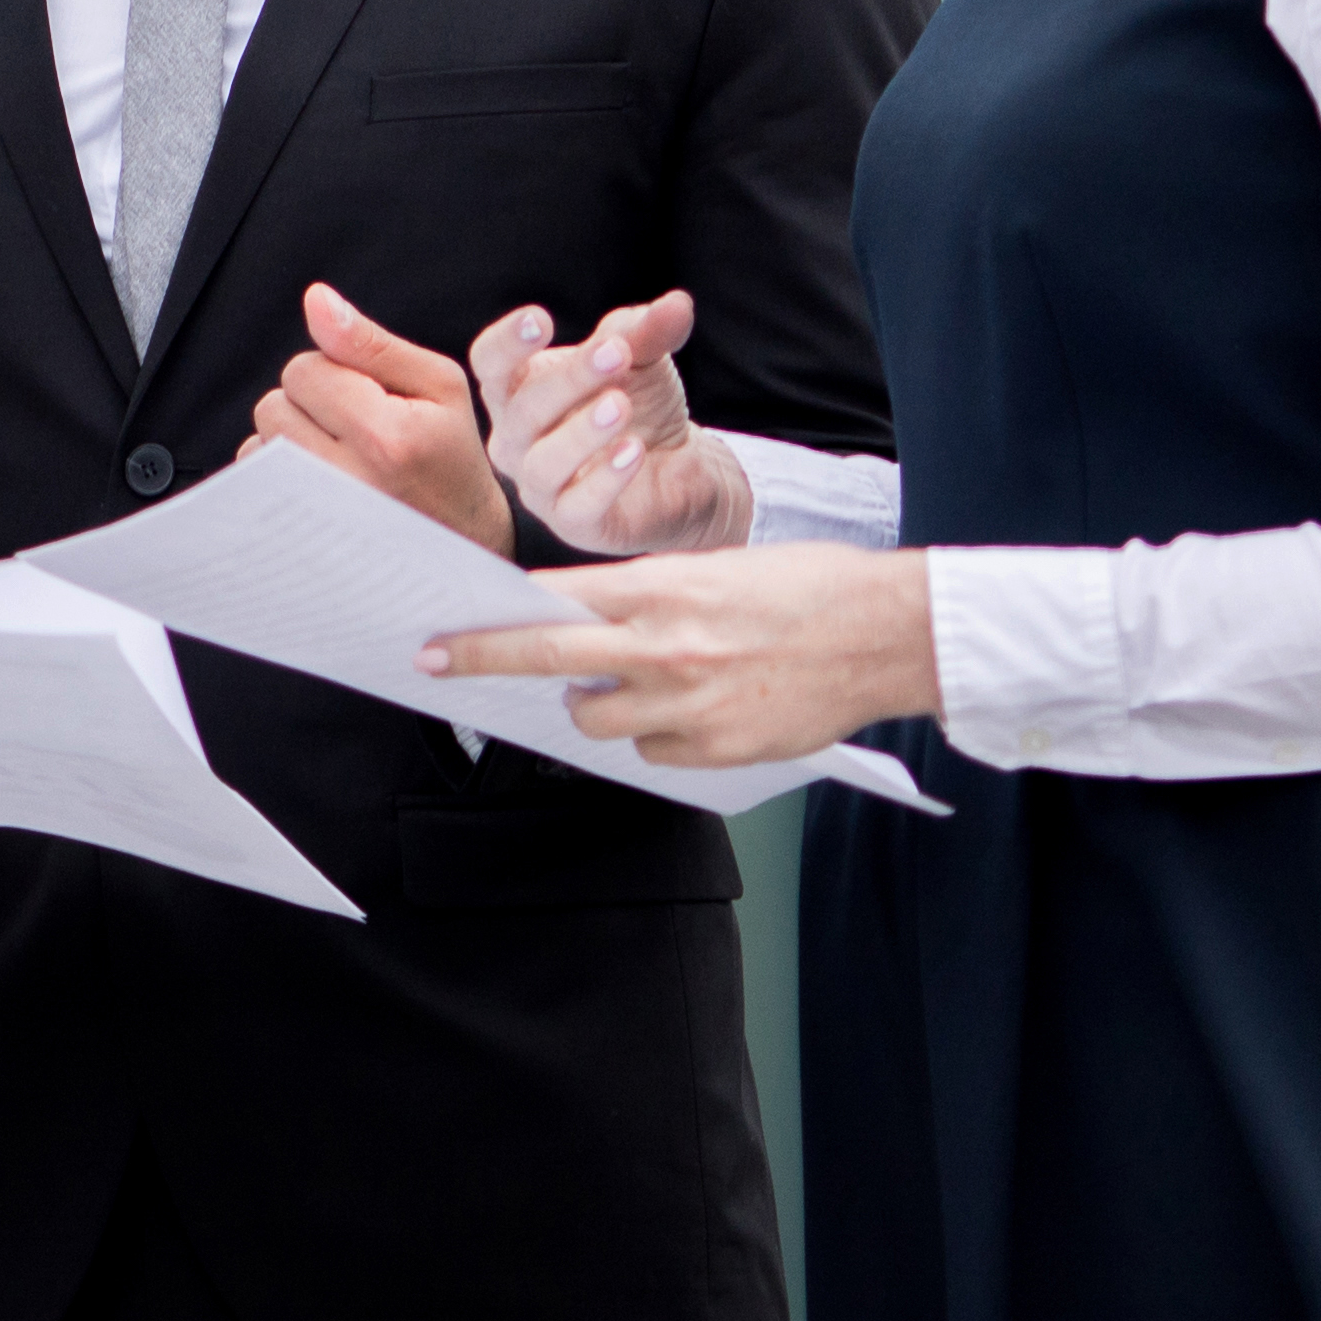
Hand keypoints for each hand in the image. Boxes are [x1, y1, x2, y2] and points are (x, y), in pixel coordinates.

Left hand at [246, 282, 506, 552]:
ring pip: (261, 441)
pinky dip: (280, 474)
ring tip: (345, 462)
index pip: (305, 369)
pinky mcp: (293, 541)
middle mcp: (344, 484)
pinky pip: (254, 481)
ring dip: (293, 440)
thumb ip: (370, 341)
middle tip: (360, 432)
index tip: (372, 399)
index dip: (335, 373)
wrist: (463, 547)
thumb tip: (314, 299)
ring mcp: (315, 520)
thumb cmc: (451, 457)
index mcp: (386, 438)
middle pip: (274, 405)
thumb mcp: (438, 386)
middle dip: (311, 407)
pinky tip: (324, 487)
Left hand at [425, 543, 938, 767]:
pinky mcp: (719, 749)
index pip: (551, 604)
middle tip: (434, 663)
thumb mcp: (713, 568)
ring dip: (593, 705)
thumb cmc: (807, 587)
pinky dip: (655, 736)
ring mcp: (689, 704)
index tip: (446, 629)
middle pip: (546, 659)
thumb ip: (645, 596)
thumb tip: (584, 616)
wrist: (886, 635)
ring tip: (630, 683)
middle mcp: (664, 648)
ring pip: (595, 719)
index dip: (493, 619)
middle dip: (481, 660)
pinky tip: (691, 709)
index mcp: (661, 591)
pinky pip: (653, 752)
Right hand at [472, 290, 753, 557]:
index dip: (508, 342)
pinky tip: (632, 451)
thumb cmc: (641, 408)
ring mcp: (542, 486)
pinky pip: (578, 506)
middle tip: (615, 353)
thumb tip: (677, 304)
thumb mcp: (642, 361)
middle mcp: (516, 440)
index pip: (490, 363)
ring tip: (621, 405)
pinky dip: (603, 479)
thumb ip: (647, 333)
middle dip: (568, 379)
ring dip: (580, 431)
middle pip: (521, 409)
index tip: (541, 319)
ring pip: (543, 462)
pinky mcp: (577, 524)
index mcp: (518, 391)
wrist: (681, 471)